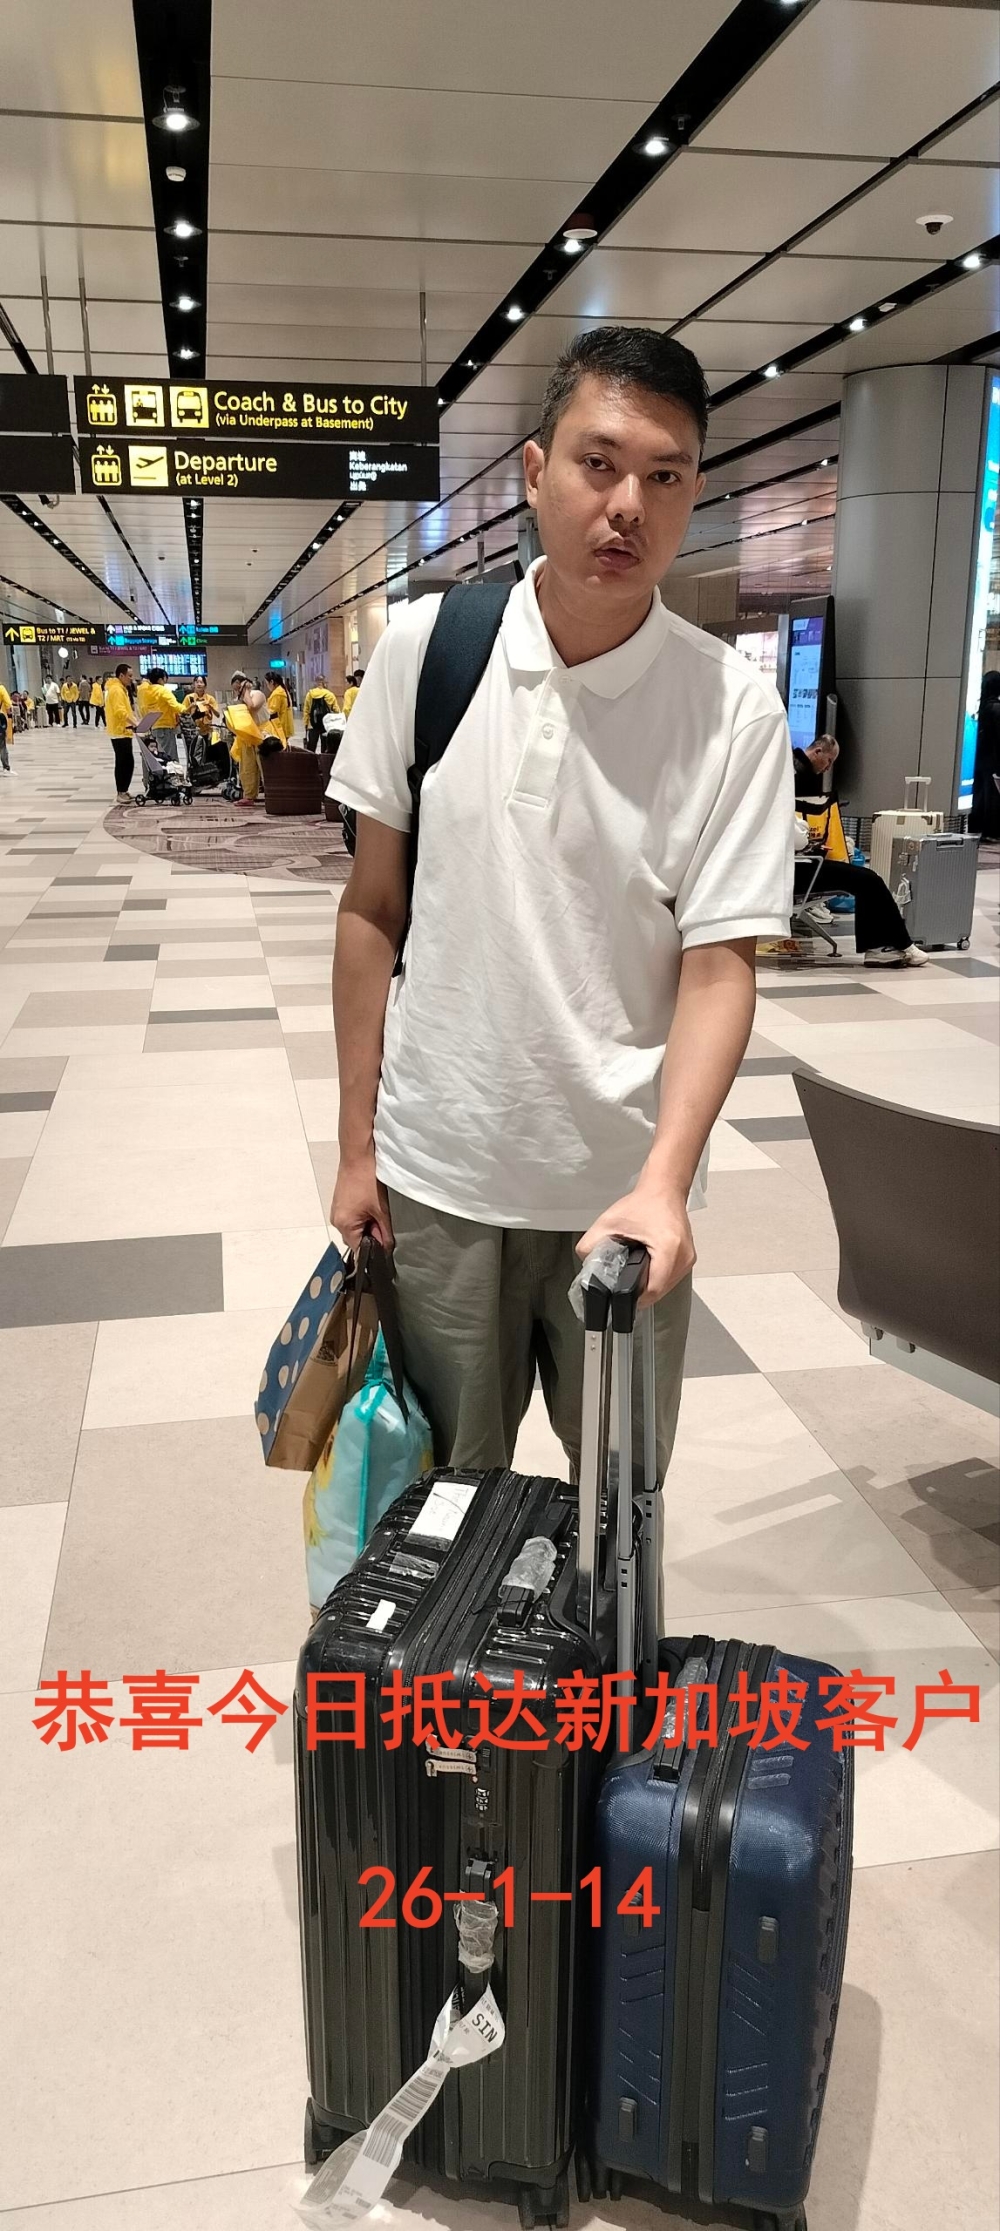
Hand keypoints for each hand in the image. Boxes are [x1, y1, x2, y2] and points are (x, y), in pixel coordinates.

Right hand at [330, 1153, 393, 1253]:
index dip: (374, 1250)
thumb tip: (387, 1249)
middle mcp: (336, 1221)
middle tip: (384, 1222)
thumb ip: (385, 1233)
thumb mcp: (381, 1210)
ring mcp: (336, 1211)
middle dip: (371, 1235)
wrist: (358, 1156)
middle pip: (356, 1239)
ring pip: (355, 1228)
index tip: (385, 1244)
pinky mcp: (340, 1203)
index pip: (359, 1250)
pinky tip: (371, 1204)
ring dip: (368, 1224)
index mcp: (344, 1225)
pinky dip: (362, 1216)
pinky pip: (352, 1217)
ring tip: (377, 1210)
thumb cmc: (367, 1180)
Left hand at [578, 1181, 695, 1307]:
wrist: (664, 1189)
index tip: (622, 1297)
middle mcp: (683, 1255)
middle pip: (661, 1291)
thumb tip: (586, 1264)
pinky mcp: (688, 1257)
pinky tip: (646, 1268)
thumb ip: (590, 1245)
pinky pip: (672, 1278)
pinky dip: (658, 1277)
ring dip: (650, 1286)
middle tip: (624, 1285)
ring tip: (635, 1274)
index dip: (635, 1297)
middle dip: (640, 1292)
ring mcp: (688, 1257)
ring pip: (667, 1287)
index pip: (653, 1289)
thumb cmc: (644, 1202)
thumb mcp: (609, 1222)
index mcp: (668, 1247)